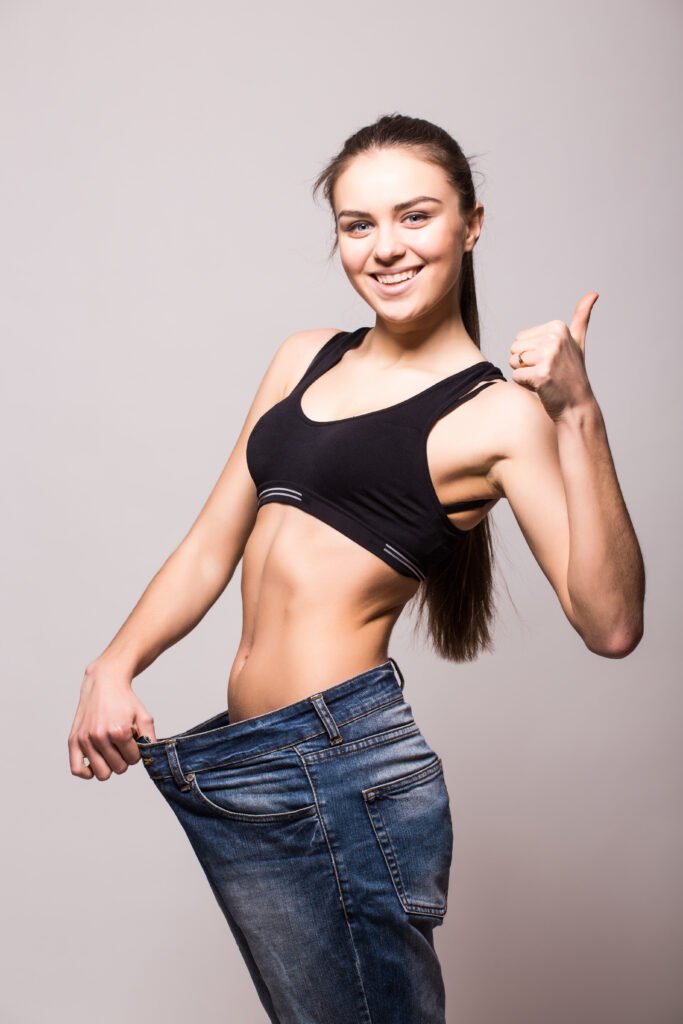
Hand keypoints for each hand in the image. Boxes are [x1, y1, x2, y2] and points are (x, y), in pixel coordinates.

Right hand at [68, 661, 157, 780]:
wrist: (104, 683)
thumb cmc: (124, 701)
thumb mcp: (144, 716)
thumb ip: (150, 739)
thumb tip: (149, 758)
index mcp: (119, 731)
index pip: (133, 760)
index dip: (136, 751)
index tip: (133, 740)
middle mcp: (100, 736)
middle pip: (119, 769)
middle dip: (124, 758)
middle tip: (122, 743)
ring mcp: (85, 739)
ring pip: (102, 773)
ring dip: (109, 765)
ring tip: (110, 750)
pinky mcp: (73, 740)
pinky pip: (77, 770)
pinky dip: (88, 772)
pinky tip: (96, 763)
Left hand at [509, 292, 598, 421]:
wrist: (577, 405)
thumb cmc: (573, 374)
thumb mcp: (577, 342)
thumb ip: (582, 317)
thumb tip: (593, 293)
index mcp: (558, 327)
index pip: (520, 338)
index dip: (531, 353)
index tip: (551, 361)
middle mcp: (553, 338)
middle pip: (514, 349)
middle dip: (526, 364)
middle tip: (547, 372)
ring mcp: (548, 356)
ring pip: (513, 362)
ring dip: (525, 374)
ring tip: (545, 379)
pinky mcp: (540, 374)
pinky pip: (516, 377)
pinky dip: (525, 385)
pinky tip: (542, 387)